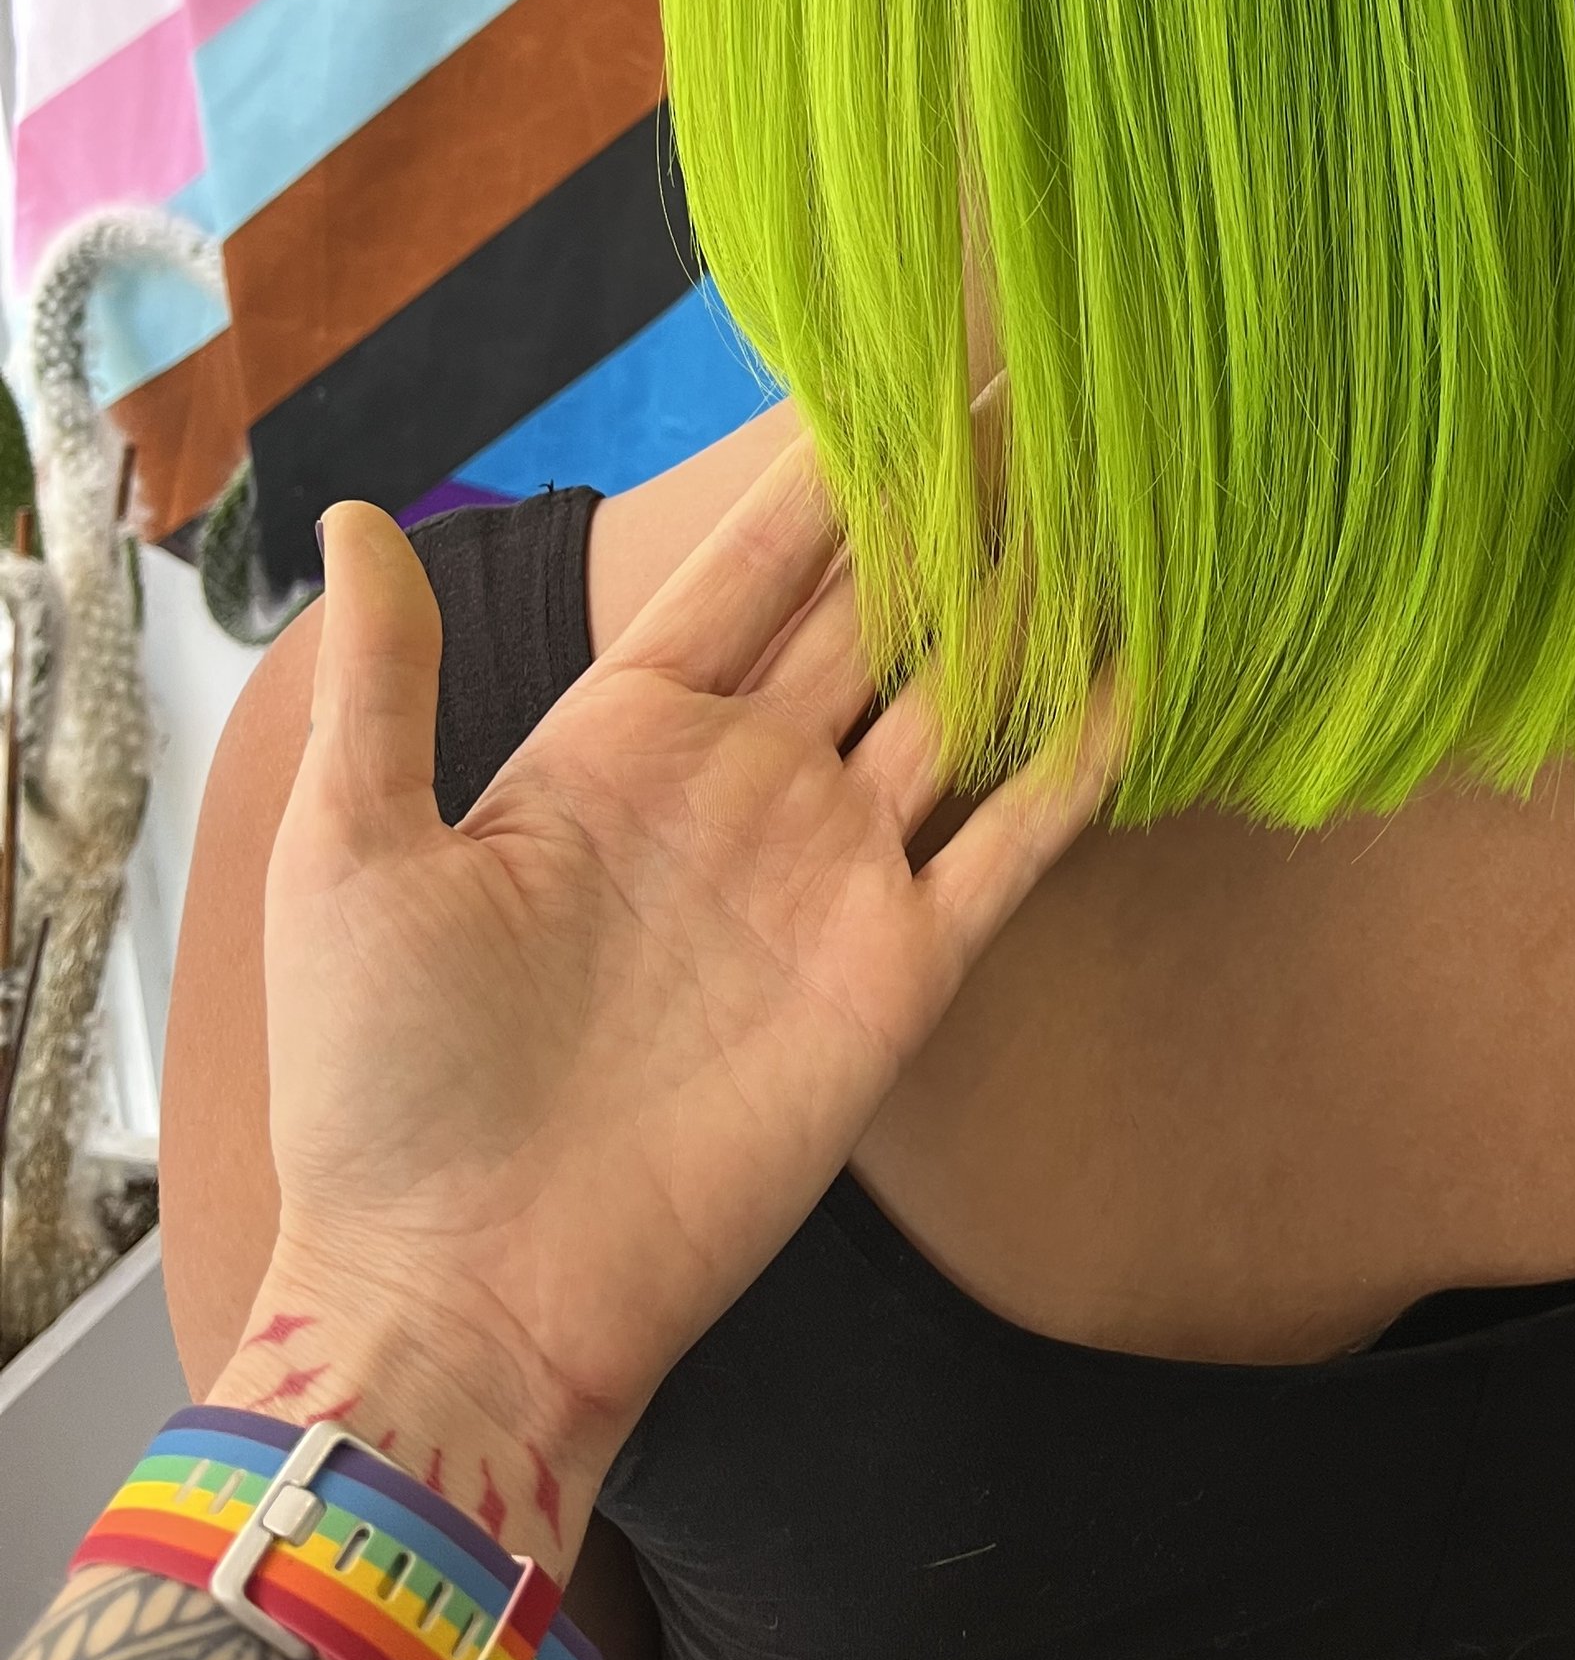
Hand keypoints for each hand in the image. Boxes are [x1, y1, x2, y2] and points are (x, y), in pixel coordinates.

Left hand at [213, 437, 1115, 1563]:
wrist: (465, 1294)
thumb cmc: (384, 1083)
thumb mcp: (352, 856)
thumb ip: (387, 682)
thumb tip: (356, 509)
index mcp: (621, 737)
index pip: (748, 567)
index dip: (824, 471)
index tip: (903, 365)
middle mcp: (745, 782)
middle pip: (873, 610)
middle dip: (954, 505)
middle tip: (1048, 394)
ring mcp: (831, 872)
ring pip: (959, 699)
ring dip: (1030, 603)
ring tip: (1115, 494)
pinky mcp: (898, 970)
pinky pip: (1008, 838)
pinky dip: (1074, 756)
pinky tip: (1136, 668)